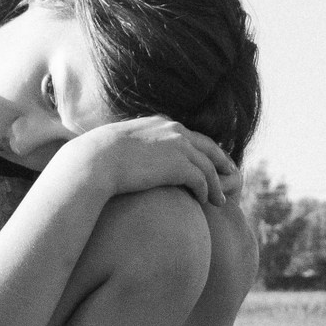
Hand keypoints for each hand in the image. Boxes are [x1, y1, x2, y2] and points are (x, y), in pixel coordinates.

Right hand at [57, 117, 240, 210]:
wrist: (95, 161)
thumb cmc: (97, 157)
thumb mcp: (118, 146)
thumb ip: (133, 148)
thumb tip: (128, 158)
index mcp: (161, 123)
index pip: (191, 136)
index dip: (204, 151)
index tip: (211, 163)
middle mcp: (174, 130)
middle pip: (209, 147)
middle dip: (222, 163)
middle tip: (230, 177)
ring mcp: (179, 146)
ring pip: (208, 167)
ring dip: (217, 185)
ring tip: (220, 200)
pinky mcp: (179, 165)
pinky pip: (202, 180)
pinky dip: (207, 191)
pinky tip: (205, 202)